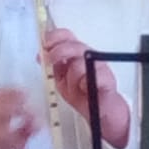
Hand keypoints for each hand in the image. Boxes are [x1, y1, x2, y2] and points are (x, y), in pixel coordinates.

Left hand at [44, 28, 130, 148]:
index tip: (46, 43)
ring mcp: (99, 67)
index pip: (67, 36)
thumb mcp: (61, 79)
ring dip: (72, 76)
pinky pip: (95, 76)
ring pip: (80, 63)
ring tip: (75, 87)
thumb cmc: (82, 94)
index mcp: (77, 54)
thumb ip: (52, 67)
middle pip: (74, 45)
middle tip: (52, 60)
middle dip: (60, 52)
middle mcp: (89, 57)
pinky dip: (86, 82)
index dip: (56, 36)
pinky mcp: (107, 80)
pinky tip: (84, 88)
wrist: (100, 112)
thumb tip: (40, 55)